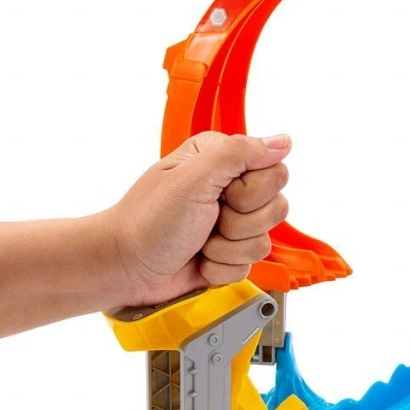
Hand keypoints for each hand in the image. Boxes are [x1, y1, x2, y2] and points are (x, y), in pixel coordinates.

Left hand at [107, 131, 291, 307]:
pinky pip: (250, 265)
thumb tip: (282, 141)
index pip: (275, 171)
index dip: (253, 190)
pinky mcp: (231, 253)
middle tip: (208, 220)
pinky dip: (221, 267)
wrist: (127, 267)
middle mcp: (230, 188)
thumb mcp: (193, 178)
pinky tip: (199, 259)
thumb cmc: (148, 221)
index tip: (222, 195)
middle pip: (276, 208)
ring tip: (200, 242)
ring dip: (227, 248)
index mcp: (222, 159)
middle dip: (240, 223)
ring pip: (264, 241)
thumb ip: (239, 153)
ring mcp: (232, 223)